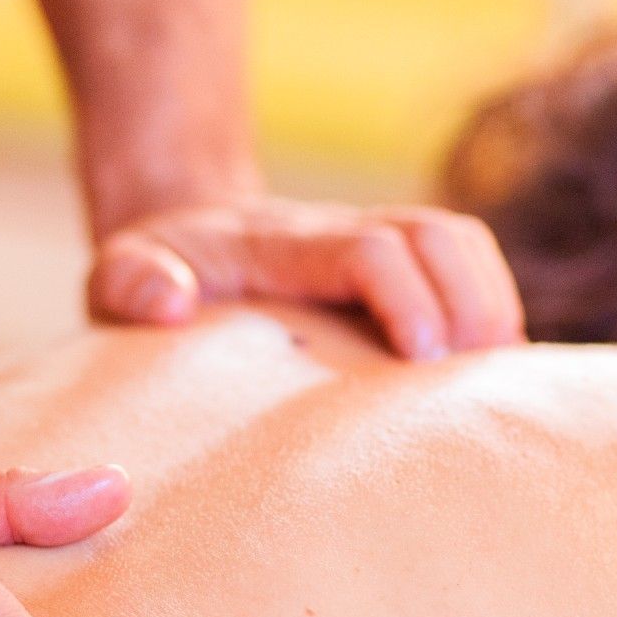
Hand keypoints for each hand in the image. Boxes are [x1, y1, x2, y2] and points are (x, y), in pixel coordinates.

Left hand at [88, 197, 525, 357]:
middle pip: (439, 234)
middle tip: (475, 384)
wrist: (184, 234)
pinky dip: (493, 313)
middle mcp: (345, 232)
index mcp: (285, 242)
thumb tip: (169, 303)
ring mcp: (381, 243)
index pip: (370, 248)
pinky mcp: (403, 269)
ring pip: (463, 243)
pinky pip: (467, 268)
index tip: (420, 359)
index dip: (406, 296)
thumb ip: (131, 282)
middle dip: (472, 301)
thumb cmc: (157, 272)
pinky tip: (491, 381)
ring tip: (498, 385)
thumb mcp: (118, 275)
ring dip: (494, 304)